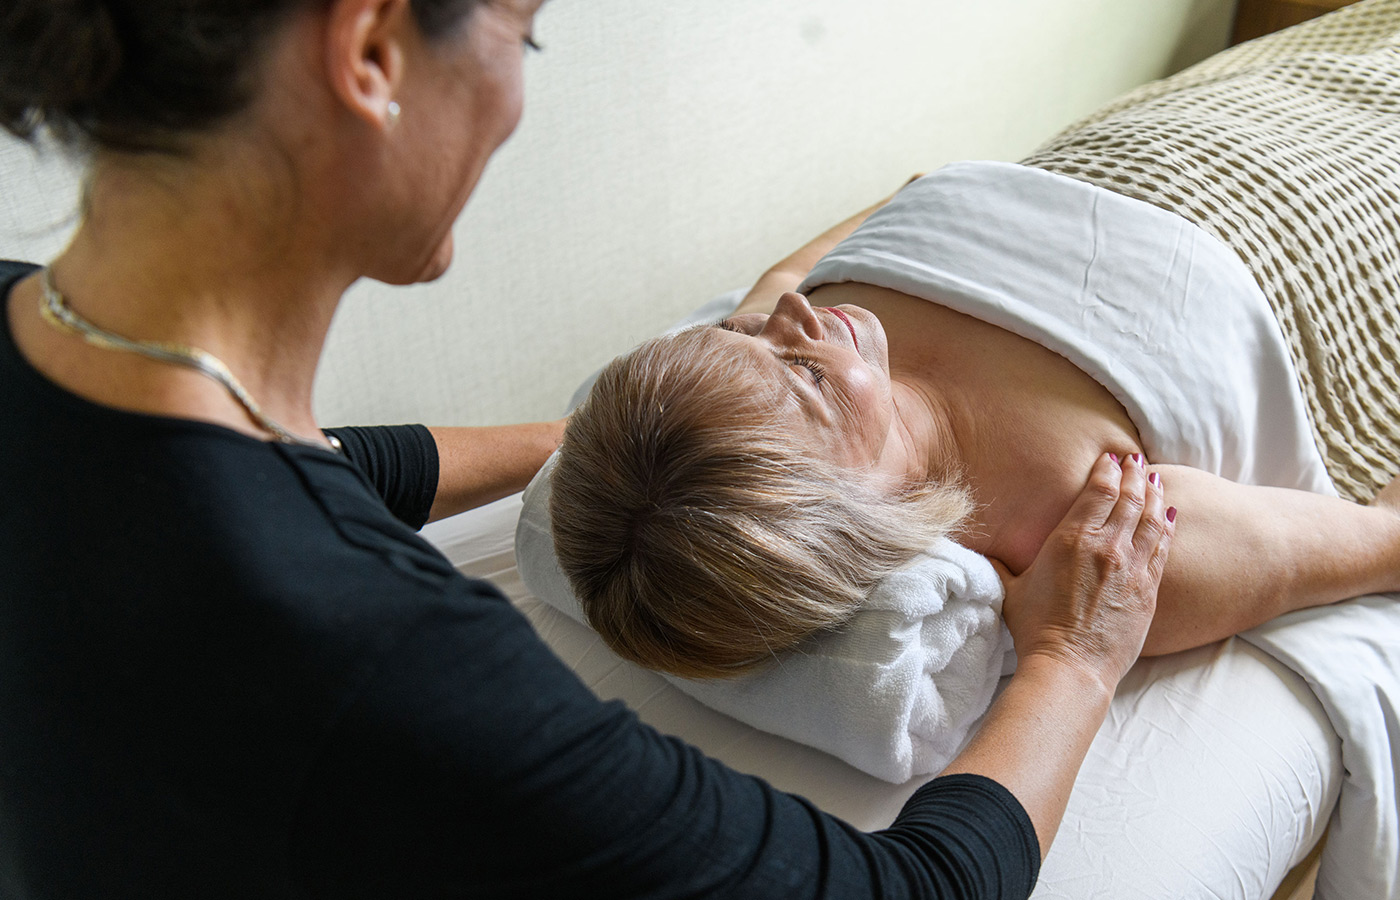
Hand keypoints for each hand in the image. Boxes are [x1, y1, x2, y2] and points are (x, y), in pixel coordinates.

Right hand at [994, 453, 1174, 692]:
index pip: (1098, 490)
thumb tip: (987, 553)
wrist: (1071, 667)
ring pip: (1151, 519)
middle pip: (1129, 498)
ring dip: (1154, 495)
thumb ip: (1004, 564)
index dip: (1107, 470)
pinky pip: (1162, 549)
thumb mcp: (1012, 589)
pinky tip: (1169, 516)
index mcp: (1072, 538)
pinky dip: (1166, 528)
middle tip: (1137, 460)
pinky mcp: (1147, 589)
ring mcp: (1132, 567)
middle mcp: (1107, 546)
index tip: (1111, 458)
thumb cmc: (1035, 629)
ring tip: (1155, 480)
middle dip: (1134, 474)